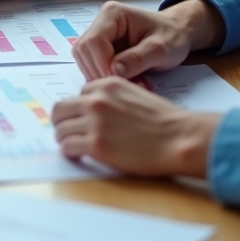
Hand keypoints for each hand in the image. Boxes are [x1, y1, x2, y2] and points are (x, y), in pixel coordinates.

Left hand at [53, 76, 219, 177]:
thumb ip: (114, 100)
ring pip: (60, 129)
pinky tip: (80, 155)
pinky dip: (70, 152)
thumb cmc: (165, 121)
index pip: (79, 94)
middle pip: (61, 109)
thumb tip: (98, 113)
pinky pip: (67, 147)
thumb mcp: (136, 96)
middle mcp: (97, 100)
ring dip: (65, 138)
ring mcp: (94, 122)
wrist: (179, 137)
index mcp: (107, 85)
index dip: (80, 109)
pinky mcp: (95, 145)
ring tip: (75, 146)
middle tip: (68, 132)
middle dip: (62, 121)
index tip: (84, 120)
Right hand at [73, 0, 223, 81]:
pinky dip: (100, 75)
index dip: (102, 64)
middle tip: (120, 85)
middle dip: (98, 71)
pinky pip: (89, 64)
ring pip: (83, 58)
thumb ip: (138, 59)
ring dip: (97, 75)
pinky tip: (118, 80)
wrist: (177, 33)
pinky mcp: (98, 47)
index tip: (119, 80)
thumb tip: (115, 71)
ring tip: (121, 83)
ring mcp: (97, 34)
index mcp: (113, 14)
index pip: (94, 41)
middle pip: (83, 50)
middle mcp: (100, 21)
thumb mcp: (161, 49)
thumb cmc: (172, 36)